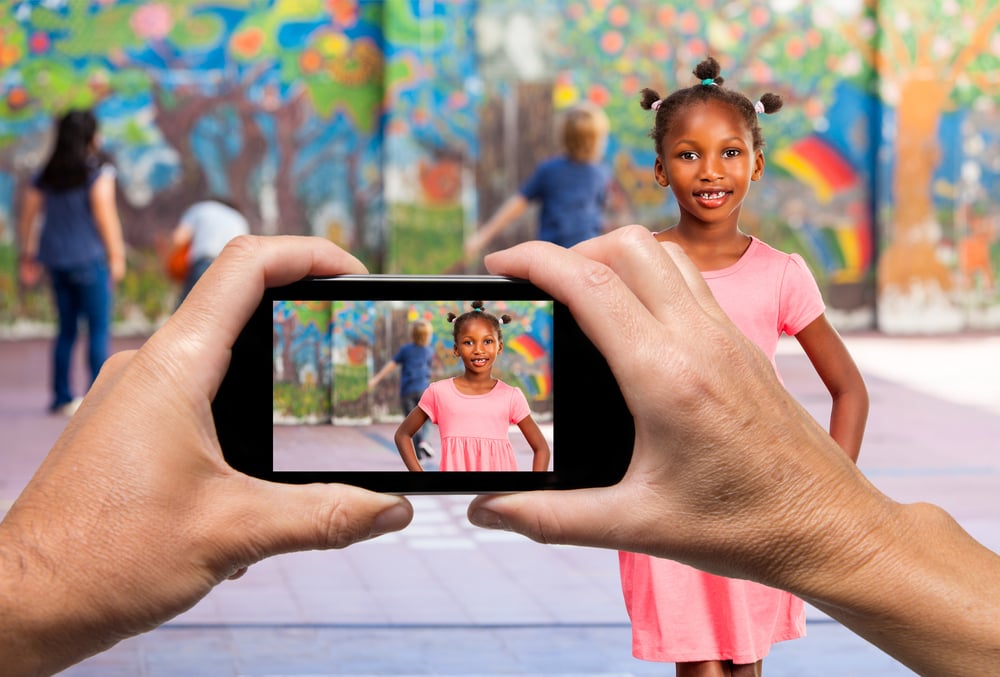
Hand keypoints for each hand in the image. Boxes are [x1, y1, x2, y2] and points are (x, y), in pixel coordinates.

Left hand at [0, 236, 413, 674]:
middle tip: (350, 340)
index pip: (247, 265)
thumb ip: (326, 517)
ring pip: (216, 353)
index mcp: (175, 366)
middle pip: (236, 301)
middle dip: (301, 314)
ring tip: (313, 412)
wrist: (19, 603)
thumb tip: (394, 511)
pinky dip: (239, 412)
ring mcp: (132, 395)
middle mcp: (149, 367)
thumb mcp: (235, 533)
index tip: (357, 275)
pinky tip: (255, 475)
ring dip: (270, 372)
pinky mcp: (125, 427)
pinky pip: (193, 394)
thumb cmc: (103, 559)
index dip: (311, 254)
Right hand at [466, 226, 999, 674]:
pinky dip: (649, 277)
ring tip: (580, 295)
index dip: (532, 260)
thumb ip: (548, 518)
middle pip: (625, 246)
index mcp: (665, 377)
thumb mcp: (635, 527)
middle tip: (537, 288)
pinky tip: (632, 322)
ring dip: (614, 256)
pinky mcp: (744, 344)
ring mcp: (727, 336)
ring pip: (663, 254)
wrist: (831, 529)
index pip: (588, 284)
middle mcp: (699, 340)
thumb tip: (485, 511)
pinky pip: (690, 281)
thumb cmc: (743, 529)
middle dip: (570, 249)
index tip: (497, 263)